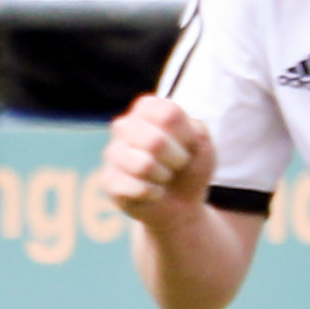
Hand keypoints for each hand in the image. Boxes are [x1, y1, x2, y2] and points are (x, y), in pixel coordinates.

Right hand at [99, 93, 219, 225]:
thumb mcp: (201, 141)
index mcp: (147, 108)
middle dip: (177, 159)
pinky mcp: (109, 180)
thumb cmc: (190, 164)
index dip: (187, 135)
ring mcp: (112, 153)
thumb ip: (189, 128)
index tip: (189, 143)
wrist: (182, 200)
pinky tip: (152, 191)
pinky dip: (155, 194)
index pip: (168, 114)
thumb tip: (152, 142)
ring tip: (163, 176)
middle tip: (178, 163)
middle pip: (155, 141)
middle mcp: (124, 125)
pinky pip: (138, 188)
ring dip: (164, 176)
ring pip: (144, 165)